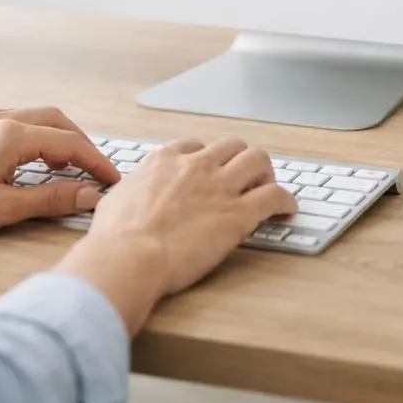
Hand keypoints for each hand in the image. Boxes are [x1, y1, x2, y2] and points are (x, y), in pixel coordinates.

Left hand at [0, 107, 119, 240]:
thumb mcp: (2, 209)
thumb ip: (50, 199)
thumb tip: (88, 195)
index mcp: (11, 136)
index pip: (69, 143)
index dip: (96, 162)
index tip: (112, 179)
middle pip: (56, 121)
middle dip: (81, 144)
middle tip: (95, 171)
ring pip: (35, 118)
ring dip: (57, 138)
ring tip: (67, 168)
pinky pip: (14, 121)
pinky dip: (35, 135)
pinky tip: (30, 159)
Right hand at [56, 137, 297, 333]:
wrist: (129, 256)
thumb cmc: (115, 237)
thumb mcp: (116, 200)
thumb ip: (131, 193)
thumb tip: (126, 199)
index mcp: (165, 161)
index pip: (195, 146)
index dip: (207, 158)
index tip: (210, 170)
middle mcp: (195, 166)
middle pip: (232, 146)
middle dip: (240, 160)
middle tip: (245, 178)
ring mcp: (219, 187)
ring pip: (258, 160)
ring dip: (266, 172)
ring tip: (267, 188)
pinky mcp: (238, 213)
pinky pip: (274, 195)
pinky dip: (286, 200)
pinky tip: (287, 209)